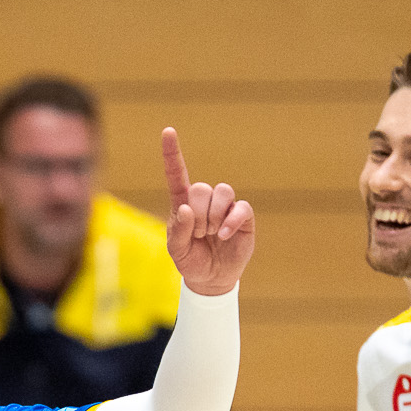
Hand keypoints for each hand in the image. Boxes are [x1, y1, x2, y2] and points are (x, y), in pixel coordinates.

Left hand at [161, 128, 255, 295]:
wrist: (211, 278)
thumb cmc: (191, 260)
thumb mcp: (177, 250)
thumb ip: (179, 230)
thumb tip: (187, 209)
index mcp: (183, 204)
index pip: (177, 173)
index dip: (172, 153)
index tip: (168, 131)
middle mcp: (205, 200)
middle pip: (201, 188)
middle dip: (197, 214)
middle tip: (199, 234)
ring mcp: (225, 207)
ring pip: (221, 192)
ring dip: (213, 216)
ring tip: (211, 234)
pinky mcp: (243, 216)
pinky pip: (240, 207)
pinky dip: (230, 222)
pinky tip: (224, 235)